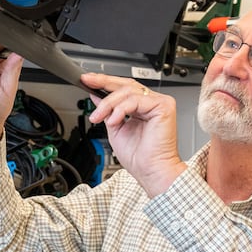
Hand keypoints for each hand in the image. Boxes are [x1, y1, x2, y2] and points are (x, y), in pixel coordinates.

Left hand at [82, 73, 186, 197]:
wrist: (150, 171)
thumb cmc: (139, 157)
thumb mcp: (115, 128)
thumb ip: (108, 111)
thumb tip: (96, 96)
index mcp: (142, 107)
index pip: (123, 88)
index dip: (105, 82)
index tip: (88, 81)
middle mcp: (152, 102)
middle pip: (126, 85)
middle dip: (104, 83)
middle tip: (88, 83)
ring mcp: (159, 103)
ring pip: (128, 91)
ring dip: (108, 104)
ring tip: (99, 117)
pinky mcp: (164, 106)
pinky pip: (136, 100)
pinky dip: (121, 109)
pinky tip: (114, 120)